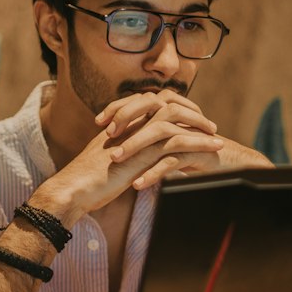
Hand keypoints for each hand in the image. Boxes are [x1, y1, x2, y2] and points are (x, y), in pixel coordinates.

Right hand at [33, 91, 225, 223]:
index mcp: (121, 123)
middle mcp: (128, 124)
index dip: (174, 107)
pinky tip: (214, 151)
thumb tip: (140, 158)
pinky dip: (199, 144)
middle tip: (209, 125)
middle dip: (190, 111)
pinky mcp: (141, 154)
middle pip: (166, 102)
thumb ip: (125, 153)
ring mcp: (135, 137)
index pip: (152, 102)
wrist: (73, 190)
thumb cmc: (88, 181)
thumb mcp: (110, 161)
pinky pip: (175, 142)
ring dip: (199, 127)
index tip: (191, 119)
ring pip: (174, 120)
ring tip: (217, 138)